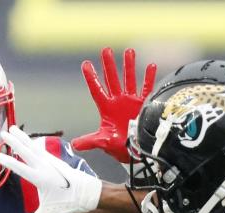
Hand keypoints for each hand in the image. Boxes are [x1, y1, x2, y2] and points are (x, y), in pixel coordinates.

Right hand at [0, 126, 101, 212]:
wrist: (89, 192)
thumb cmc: (69, 202)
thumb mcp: (50, 212)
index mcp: (41, 178)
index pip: (21, 169)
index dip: (10, 162)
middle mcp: (45, 167)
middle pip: (26, 151)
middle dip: (14, 142)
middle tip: (2, 133)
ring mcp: (50, 161)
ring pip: (33, 147)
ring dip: (22, 138)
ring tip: (12, 128)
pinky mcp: (55, 160)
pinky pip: (40, 149)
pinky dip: (32, 143)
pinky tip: (28, 139)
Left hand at [72, 47, 156, 162]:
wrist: (135, 151)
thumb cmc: (118, 146)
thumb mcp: (102, 142)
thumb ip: (89, 141)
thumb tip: (74, 144)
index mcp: (106, 108)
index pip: (97, 90)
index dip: (91, 78)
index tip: (86, 64)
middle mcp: (118, 101)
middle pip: (112, 79)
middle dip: (109, 65)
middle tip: (105, 50)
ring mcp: (130, 101)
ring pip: (129, 79)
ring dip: (128, 66)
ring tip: (128, 51)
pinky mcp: (143, 105)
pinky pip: (146, 89)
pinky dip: (148, 78)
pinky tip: (151, 66)